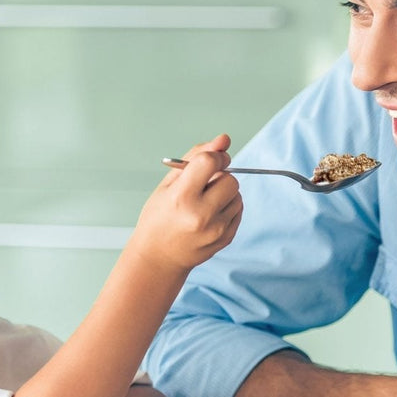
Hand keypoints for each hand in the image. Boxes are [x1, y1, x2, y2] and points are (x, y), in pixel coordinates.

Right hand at [131, 133, 242, 271]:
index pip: (210, 162)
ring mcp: (216, 230)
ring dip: (225, 193)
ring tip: (204, 203)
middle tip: (203, 186)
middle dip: (220, 177)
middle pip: (230, 179)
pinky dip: (228, 207)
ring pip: (237, 195)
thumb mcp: (169, 183)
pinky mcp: (226, 238)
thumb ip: (196, 157)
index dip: (214, 157)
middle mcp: (201, 215)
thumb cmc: (159, 217)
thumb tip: (224, 140)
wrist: (158, 257)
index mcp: (181, 197)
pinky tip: (210, 214)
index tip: (211, 162)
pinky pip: (239, 210)